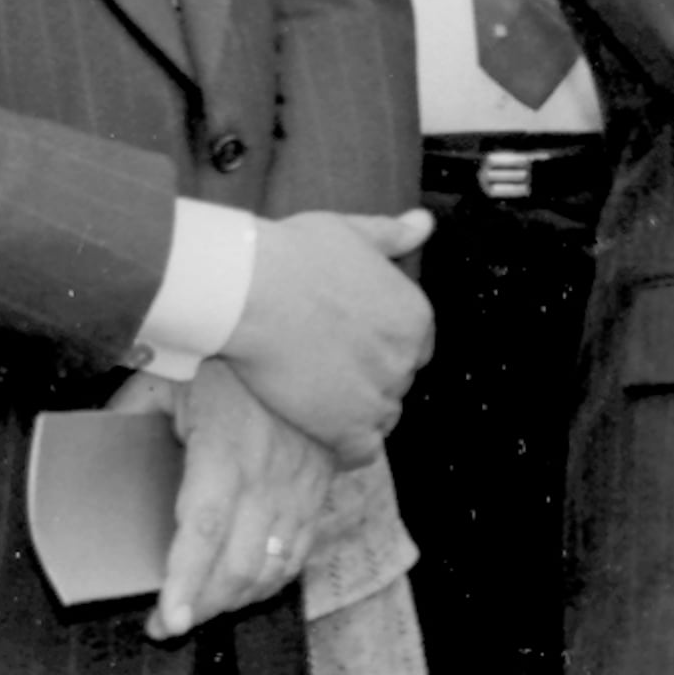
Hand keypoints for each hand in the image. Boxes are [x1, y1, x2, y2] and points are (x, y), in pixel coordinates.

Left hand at [115, 362, 336, 639]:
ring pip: (270, 569)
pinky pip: (296, 556)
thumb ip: (128, 412)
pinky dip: (268, 583)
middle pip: (238, 565)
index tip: (168, 619)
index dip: (185, 580)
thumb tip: (87, 446)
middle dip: (201, 607)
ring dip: (233, 601)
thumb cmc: (230, 365)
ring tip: (198, 611)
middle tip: (167, 625)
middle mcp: (268, 479)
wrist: (308, 350)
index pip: (204, 529)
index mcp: (225, 450)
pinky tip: (242, 591)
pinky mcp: (317, 497)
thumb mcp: (169, 376)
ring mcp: (298, 492)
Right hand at [220, 207, 433, 464]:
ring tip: (319, 400)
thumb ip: (393, 234)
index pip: (413, 346)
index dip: (380, 346)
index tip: (348, 344)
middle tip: (325, 369)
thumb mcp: (352, 232)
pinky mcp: (347, 428)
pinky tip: (323, 436)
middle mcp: (407, 359)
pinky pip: (360, 452)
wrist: (249, 291)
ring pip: (380, 417)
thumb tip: (424, 222)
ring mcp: (379, 396)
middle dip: (367, 378)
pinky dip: (345, 449)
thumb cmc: (294, 255)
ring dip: (356, 413)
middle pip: (395, 381)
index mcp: (415, 316)